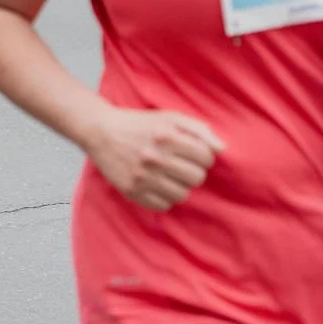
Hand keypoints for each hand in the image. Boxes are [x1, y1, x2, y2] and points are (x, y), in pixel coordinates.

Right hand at [85, 107, 224, 212]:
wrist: (101, 131)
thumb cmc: (140, 124)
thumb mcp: (169, 117)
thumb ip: (198, 129)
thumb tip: (221, 148)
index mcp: (167, 136)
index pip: (206, 157)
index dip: (203, 156)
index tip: (193, 153)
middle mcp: (155, 157)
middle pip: (197, 178)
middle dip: (194, 171)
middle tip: (182, 165)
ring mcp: (143, 176)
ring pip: (182, 195)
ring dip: (180, 186)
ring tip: (169, 175)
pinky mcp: (132, 190)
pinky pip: (163, 206)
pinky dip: (164, 197)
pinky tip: (156, 184)